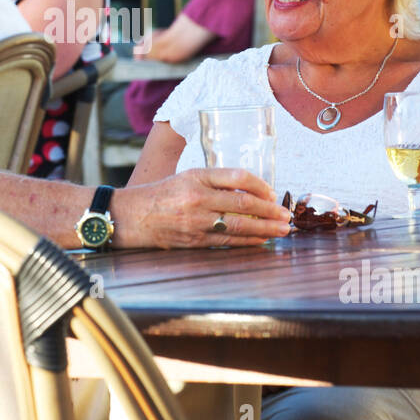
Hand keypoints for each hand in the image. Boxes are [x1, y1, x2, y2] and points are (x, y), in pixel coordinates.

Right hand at [112, 168, 290, 248]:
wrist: (132, 216)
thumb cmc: (162, 195)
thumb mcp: (187, 177)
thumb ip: (215, 181)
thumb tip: (251, 192)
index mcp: (197, 177)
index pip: (237, 177)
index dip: (261, 186)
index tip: (274, 193)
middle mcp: (197, 198)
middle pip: (243, 204)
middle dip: (270, 211)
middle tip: (286, 216)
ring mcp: (196, 221)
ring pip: (239, 226)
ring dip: (265, 230)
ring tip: (282, 231)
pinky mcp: (194, 240)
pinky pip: (227, 242)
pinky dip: (248, 242)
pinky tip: (261, 241)